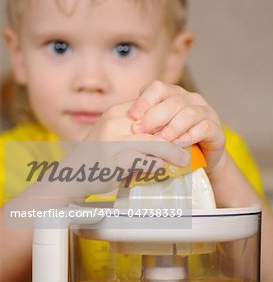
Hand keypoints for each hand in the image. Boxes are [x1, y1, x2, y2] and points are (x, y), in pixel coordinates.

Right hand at [64, 100, 189, 195]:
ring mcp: (113, 142)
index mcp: (117, 112)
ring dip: (173, 153)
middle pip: (157, 125)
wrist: (72, 174)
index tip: (186, 128)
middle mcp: (115, 123)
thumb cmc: (96, 155)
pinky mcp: (113, 162)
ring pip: (154, 143)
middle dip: (177, 135)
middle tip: (191, 143)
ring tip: (185, 160)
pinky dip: (157, 166)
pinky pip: (143, 162)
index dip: (172, 118)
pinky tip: (164, 170)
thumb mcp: (113, 132)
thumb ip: (134, 126)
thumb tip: (164, 128)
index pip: (152, 108)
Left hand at [128, 81, 225, 171]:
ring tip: (159, 141)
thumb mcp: (155, 132)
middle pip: (172, 101)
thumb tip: (124, 125)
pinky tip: (178, 146)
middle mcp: (190, 99)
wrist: (200, 160)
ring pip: (189, 112)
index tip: (132, 117)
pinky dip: (189, 136)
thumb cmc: (172, 144)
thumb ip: (144, 125)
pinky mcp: (216, 129)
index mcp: (172, 94)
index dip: (144, 100)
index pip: (157, 88)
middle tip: (140, 131)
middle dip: (154, 116)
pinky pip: (204, 128)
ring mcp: (205, 112)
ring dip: (172, 128)